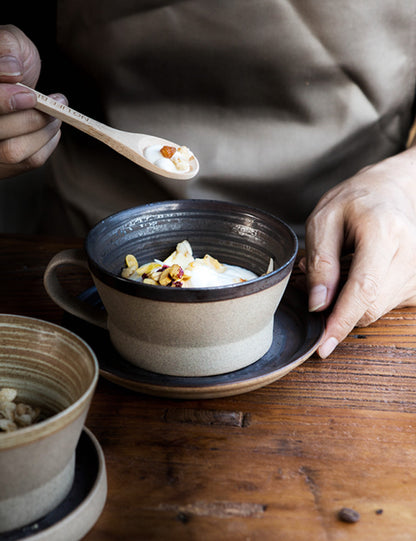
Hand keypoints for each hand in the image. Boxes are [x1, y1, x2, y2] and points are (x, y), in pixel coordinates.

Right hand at [0, 25, 65, 179]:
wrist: (15, 75)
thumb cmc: (9, 55)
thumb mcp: (8, 39)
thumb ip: (5, 45)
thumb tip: (12, 70)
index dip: (3, 101)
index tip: (30, 95)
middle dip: (29, 119)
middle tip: (56, 104)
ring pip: (12, 151)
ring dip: (42, 132)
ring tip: (56, 115)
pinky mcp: (3, 165)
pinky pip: (28, 162)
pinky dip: (46, 144)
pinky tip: (52, 128)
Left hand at [301, 147, 415, 357]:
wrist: (392, 192)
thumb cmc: (355, 202)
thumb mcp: (324, 221)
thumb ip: (320, 263)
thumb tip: (317, 305)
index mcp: (384, 232)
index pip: (364, 288)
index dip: (342, 320)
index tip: (324, 346)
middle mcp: (410, 253)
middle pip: (371, 306)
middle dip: (339, 309)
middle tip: (321, 284)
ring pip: (377, 310)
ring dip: (351, 302)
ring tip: (344, 268)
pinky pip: (385, 306)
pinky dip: (365, 299)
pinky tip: (361, 273)